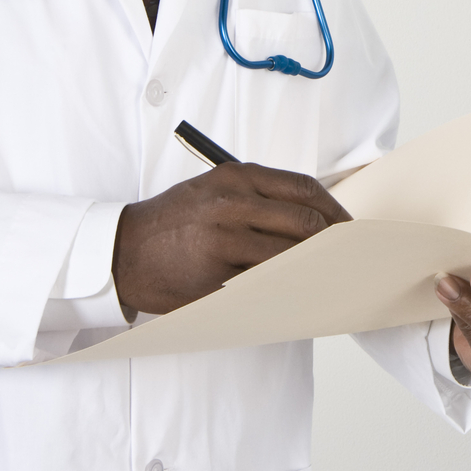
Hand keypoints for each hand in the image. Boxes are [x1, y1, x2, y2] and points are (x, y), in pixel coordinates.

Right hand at [113, 163, 350, 314]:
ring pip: (290, 256)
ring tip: (332, 277)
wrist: (121, 251)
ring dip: (316, 269)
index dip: (335, 210)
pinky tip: (300, 293)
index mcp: (237, 177)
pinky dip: (288, 289)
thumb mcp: (215, 190)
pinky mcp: (215, 276)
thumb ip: (260, 197)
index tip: (349, 227)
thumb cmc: (174, 221)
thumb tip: (315, 218)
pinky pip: (265, 284)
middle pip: (306, 223)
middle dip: (334, 243)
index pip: (304, 190)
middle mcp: (233, 204)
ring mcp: (223, 241)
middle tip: (348, 257)